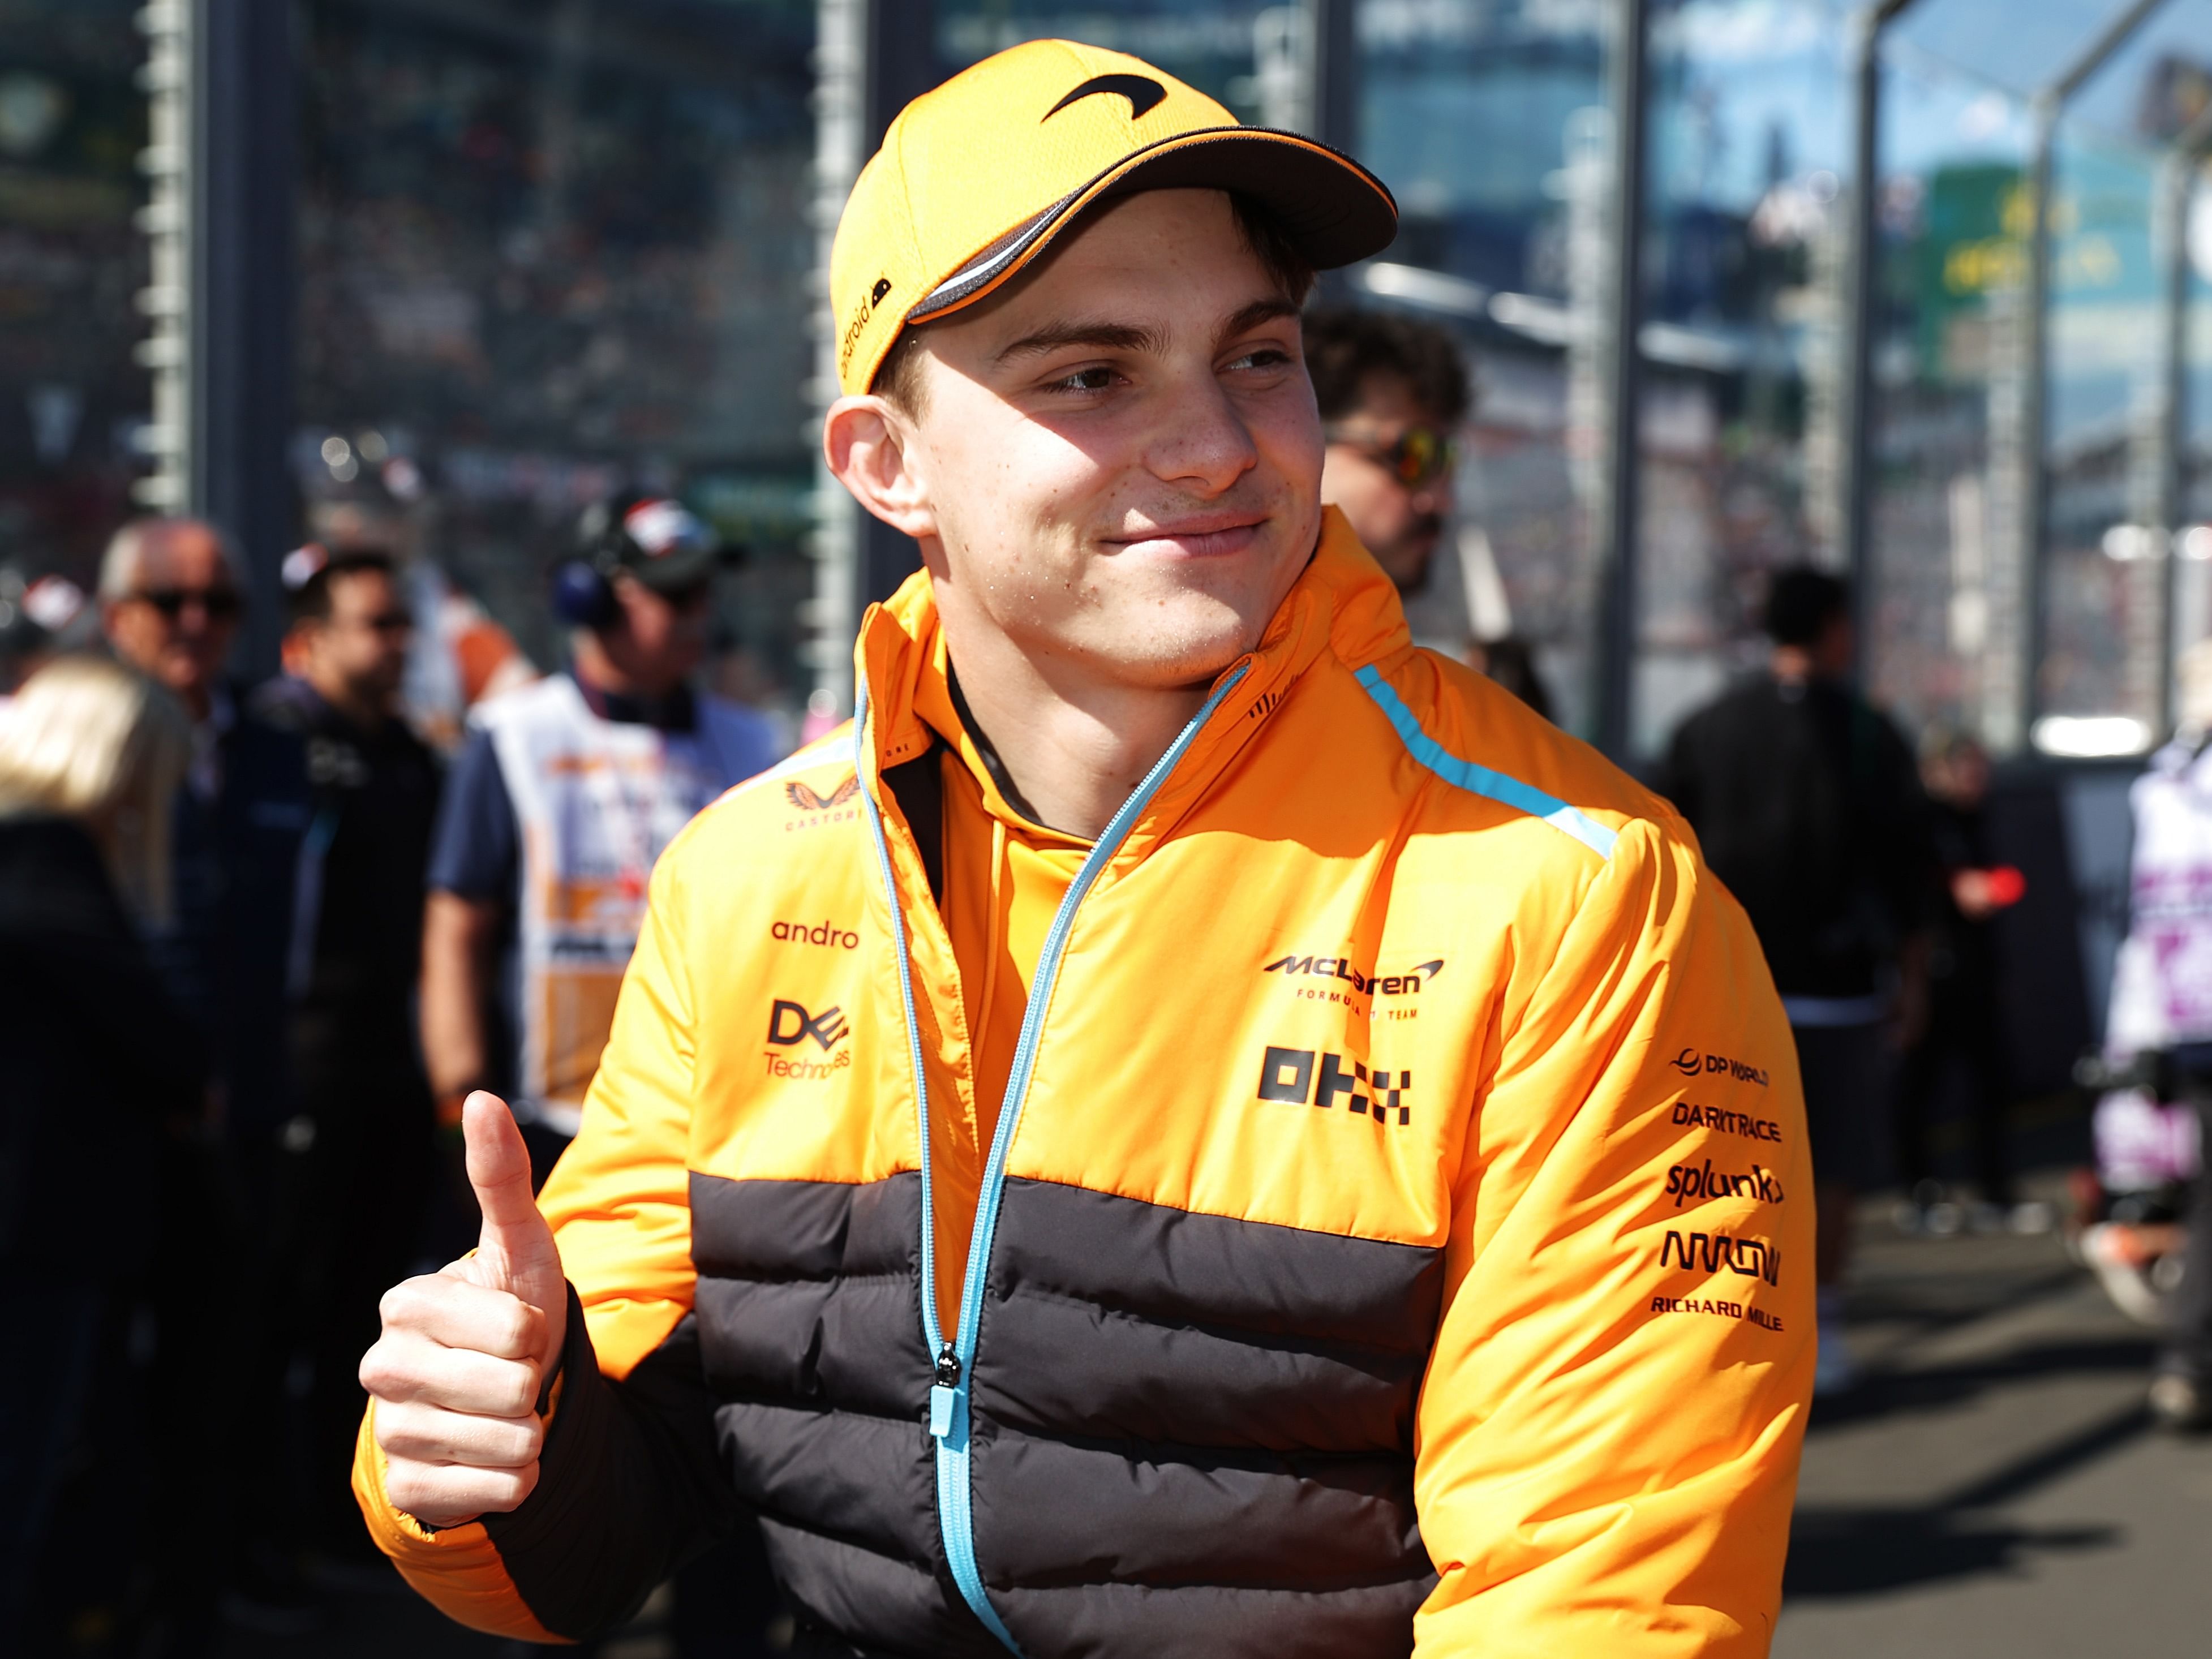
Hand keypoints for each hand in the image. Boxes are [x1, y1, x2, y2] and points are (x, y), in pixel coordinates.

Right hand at [361, 1091, 567, 1526]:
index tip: (518, 1326)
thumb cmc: (511, 1309)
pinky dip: (515, 1480)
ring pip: (506, 1443)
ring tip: (508, 1413)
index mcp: (407, 1305)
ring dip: (530, 1432)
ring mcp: (388, 1431)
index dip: (536, 1330)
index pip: (512, 1328)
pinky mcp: (403, 1488)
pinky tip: (497, 1457)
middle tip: (515, 1375)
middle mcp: (383, 1368)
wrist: (500, 1393)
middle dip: (535, 1384)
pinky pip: (492, 1493)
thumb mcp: (519, 1244)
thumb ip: (500, 1176)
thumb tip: (480, 1095)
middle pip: (510, 1389)